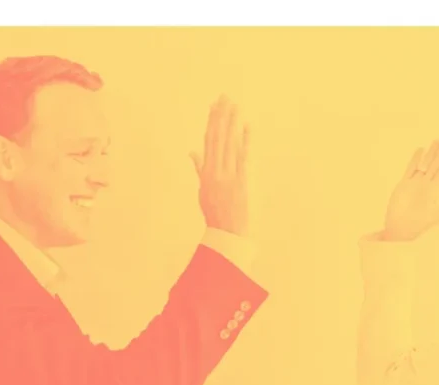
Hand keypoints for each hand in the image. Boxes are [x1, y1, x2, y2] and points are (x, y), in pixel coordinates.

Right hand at [190, 96, 249, 236]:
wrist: (227, 232)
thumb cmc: (215, 213)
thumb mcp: (203, 190)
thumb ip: (199, 169)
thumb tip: (192, 152)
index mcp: (207, 172)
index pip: (209, 141)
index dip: (211, 122)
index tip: (213, 106)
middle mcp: (216, 171)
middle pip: (218, 138)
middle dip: (221, 116)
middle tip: (224, 97)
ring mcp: (229, 175)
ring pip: (229, 143)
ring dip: (232, 123)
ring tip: (234, 105)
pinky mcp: (242, 181)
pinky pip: (243, 157)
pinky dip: (245, 141)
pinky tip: (247, 126)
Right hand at [381, 138, 438, 241]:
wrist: (401, 229)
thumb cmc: (419, 225)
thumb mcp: (438, 215)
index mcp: (435, 190)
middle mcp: (426, 185)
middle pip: (436, 164)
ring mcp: (415, 183)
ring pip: (424, 164)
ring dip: (430, 153)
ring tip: (436, 140)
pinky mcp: (404, 184)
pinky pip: (410, 169)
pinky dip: (415, 159)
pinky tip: (420, 150)